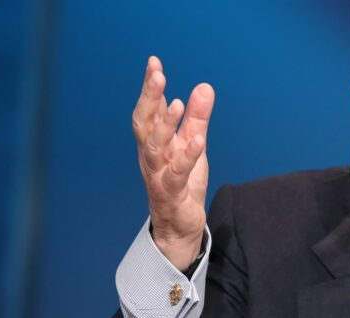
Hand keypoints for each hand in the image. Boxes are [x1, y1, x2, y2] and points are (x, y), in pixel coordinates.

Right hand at [132, 56, 214, 269]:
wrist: (180, 224)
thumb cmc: (183, 182)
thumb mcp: (193, 145)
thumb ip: (197, 118)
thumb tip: (204, 87)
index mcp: (153, 142)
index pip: (148, 110)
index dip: (149, 87)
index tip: (154, 62)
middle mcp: (150, 156)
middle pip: (144, 124)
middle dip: (149, 98)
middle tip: (157, 74)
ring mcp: (157, 174)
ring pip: (155, 148)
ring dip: (165, 126)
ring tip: (177, 103)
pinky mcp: (170, 193)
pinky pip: (176, 174)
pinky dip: (187, 157)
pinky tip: (198, 141)